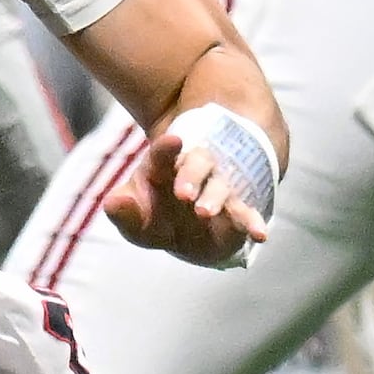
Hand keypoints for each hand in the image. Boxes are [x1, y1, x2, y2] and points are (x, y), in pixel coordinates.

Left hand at [104, 112, 276, 271]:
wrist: (187, 234)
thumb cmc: (156, 220)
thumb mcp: (136, 219)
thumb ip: (123, 212)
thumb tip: (112, 202)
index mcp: (164, 167)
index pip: (163, 153)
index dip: (166, 148)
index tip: (173, 139)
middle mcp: (194, 172)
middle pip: (196, 164)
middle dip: (191, 175)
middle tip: (183, 193)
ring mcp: (217, 190)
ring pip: (220, 188)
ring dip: (214, 198)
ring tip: (204, 212)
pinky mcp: (236, 212)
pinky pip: (245, 215)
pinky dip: (252, 223)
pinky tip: (260, 234)